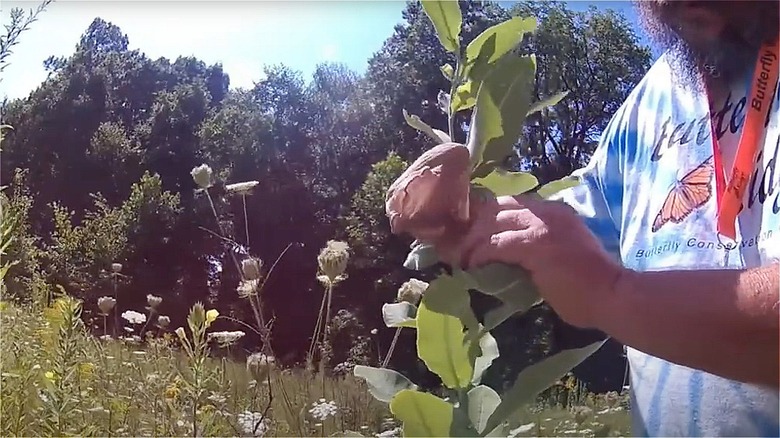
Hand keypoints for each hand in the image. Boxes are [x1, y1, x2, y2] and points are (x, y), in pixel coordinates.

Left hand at [449, 194, 625, 328]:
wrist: (615, 296)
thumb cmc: (590, 286)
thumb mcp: (560, 256)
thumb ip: (535, 250)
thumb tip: (504, 259)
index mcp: (554, 212)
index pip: (510, 204)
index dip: (485, 217)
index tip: (468, 234)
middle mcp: (547, 211)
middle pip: (496, 208)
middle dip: (471, 226)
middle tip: (453, 246)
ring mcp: (543, 224)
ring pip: (491, 223)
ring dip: (470, 242)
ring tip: (457, 259)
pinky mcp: (536, 243)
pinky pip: (496, 244)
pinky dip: (479, 254)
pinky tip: (471, 266)